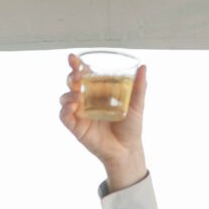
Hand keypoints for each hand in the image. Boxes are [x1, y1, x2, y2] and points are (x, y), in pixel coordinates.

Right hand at [59, 52, 147, 190]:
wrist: (127, 150)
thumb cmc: (131, 127)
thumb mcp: (136, 105)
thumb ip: (139, 87)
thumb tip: (143, 67)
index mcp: (98, 91)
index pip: (85, 74)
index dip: (77, 65)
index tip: (74, 58)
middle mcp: (87, 100)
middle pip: (72, 83)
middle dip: (71, 76)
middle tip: (77, 75)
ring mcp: (81, 114)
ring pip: (65, 98)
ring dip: (68, 94)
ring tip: (78, 96)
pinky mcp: (77, 127)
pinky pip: (65, 116)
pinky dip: (65, 110)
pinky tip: (73, 107)